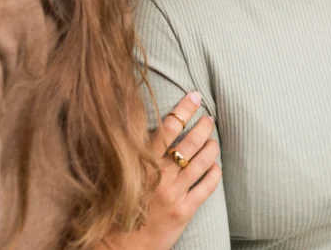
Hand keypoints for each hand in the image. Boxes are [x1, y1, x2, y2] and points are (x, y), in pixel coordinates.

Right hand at [102, 92, 220, 249]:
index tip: (195, 96)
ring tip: (214, 139)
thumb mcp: (116, 176)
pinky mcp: (184, 211)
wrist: (118, 248)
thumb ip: (129, 153)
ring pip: (202, 162)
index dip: (184, 109)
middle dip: (203, 126)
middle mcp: (160, 176)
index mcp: (142, 163)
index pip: (168, 128)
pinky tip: (216, 166)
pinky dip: (214, 173)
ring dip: (212, 146)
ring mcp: (174, 193)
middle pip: (190, 142)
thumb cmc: (114, 209)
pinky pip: (206, 187)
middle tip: (209, 118)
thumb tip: (134, 123)